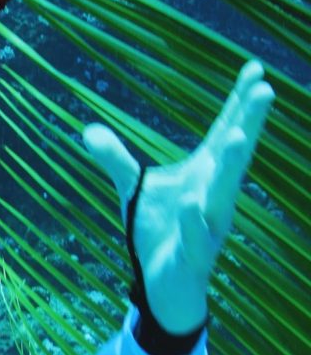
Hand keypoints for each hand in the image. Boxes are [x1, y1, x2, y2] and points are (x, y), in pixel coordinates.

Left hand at [83, 60, 273, 333]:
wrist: (164, 285)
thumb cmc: (160, 230)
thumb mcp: (134, 189)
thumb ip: (116, 159)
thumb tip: (88, 130)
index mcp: (205, 175)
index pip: (225, 132)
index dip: (239, 104)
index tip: (256, 69)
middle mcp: (214, 196)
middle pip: (233, 155)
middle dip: (248, 124)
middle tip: (266, 90)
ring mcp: (207, 226)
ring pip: (222, 196)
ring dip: (230, 167)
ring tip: (235, 138)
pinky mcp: (193, 255)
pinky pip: (194, 237)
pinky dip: (192, 221)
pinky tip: (190, 202)